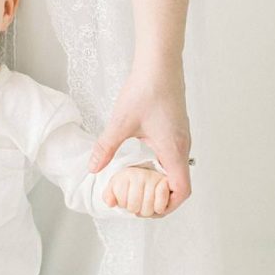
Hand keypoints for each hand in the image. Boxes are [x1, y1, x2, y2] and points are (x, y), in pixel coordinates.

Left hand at [88, 59, 190, 216]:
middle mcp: (182, 147)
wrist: (160, 64)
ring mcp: (181, 138)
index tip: (148, 209)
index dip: (167, 205)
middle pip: (179, 184)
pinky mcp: (176, 129)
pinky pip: (173, 158)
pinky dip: (160, 168)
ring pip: (176, 171)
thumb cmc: (146, 90)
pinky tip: (140, 164)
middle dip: (159, 198)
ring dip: (159, 183)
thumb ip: (106, 147)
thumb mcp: (121, 122)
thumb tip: (92, 168)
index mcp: (173, 150)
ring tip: (136, 186)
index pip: (182, 190)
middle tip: (136, 202)